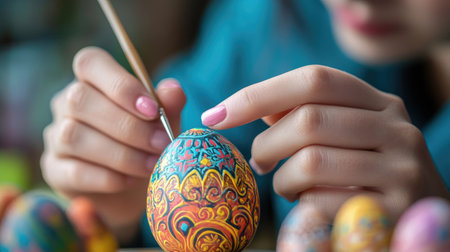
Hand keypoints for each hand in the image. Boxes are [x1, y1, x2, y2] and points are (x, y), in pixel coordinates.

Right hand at [41, 47, 185, 242]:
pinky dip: (107, 177)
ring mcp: (56, 136)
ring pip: (74, 136)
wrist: (134, 187)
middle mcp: (66, 103)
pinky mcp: (54, 170)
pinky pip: (74, 171)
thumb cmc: (147, 143)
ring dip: (121, 153)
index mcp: (93, 81)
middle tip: (161, 143)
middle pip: (80, 99)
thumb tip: (174, 90)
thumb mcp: (164, 122)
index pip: (90, 63)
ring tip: (152, 165)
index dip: (120, 84)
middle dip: (128, 125)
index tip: (152, 110)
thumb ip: (169, 105)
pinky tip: (130, 180)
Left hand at [202, 65, 448, 220]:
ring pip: (310, 162)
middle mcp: (396, 128)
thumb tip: (255, 107)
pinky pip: (321, 201)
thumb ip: (307, 115)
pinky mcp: (393, 209)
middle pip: (307, 120)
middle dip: (267, 144)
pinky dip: (301, 205)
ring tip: (285, 186)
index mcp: (379, 103)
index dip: (258, 94)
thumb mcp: (349, 135)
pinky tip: (306, 205)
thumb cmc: (370, 173)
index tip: (216, 114)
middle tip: (259, 161)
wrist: (419, 215)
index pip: (313, 79)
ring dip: (282, 179)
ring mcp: (401, 169)